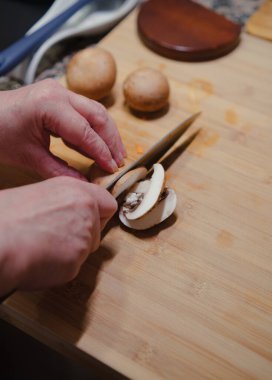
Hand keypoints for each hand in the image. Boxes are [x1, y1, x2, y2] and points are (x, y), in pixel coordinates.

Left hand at [0, 79, 125, 178]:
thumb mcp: (29, 157)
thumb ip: (60, 171)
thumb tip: (85, 184)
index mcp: (49, 104)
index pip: (86, 131)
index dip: (102, 152)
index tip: (113, 168)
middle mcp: (58, 92)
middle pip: (98, 115)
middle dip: (112, 140)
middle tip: (120, 161)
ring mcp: (58, 91)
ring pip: (94, 111)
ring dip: (106, 133)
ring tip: (115, 154)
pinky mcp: (57, 96)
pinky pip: (83, 112)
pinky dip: (92, 129)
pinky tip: (96, 146)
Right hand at [0, 176, 116, 294]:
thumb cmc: (6, 217)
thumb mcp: (39, 195)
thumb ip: (64, 203)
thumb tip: (67, 212)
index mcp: (75, 190)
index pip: (108, 203)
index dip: (98, 214)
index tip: (90, 220)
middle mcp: (86, 211)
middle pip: (98, 230)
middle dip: (83, 237)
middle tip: (56, 237)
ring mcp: (84, 238)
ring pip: (85, 251)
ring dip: (69, 253)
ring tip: (41, 247)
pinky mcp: (75, 263)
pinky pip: (72, 268)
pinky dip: (58, 268)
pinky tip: (39, 259)